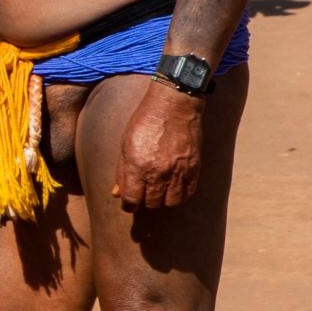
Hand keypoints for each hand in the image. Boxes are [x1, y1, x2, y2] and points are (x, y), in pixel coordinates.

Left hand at [114, 80, 204, 208]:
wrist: (174, 105)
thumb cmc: (145, 121)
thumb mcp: (125, 144)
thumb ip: (122, 171)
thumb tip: (117, 193)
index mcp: (136, 166)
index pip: (131, 199)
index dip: (128, 205)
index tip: (128, 203)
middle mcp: (157, 172)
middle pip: (151, 204)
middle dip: (144, 201)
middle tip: (143, 193)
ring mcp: (177, 171)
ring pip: (170, 202)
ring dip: (163, 200)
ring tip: (159, 191)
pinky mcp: (193, 168)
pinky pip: (188, 193)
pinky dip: (180, 195)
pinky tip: (174, 188)